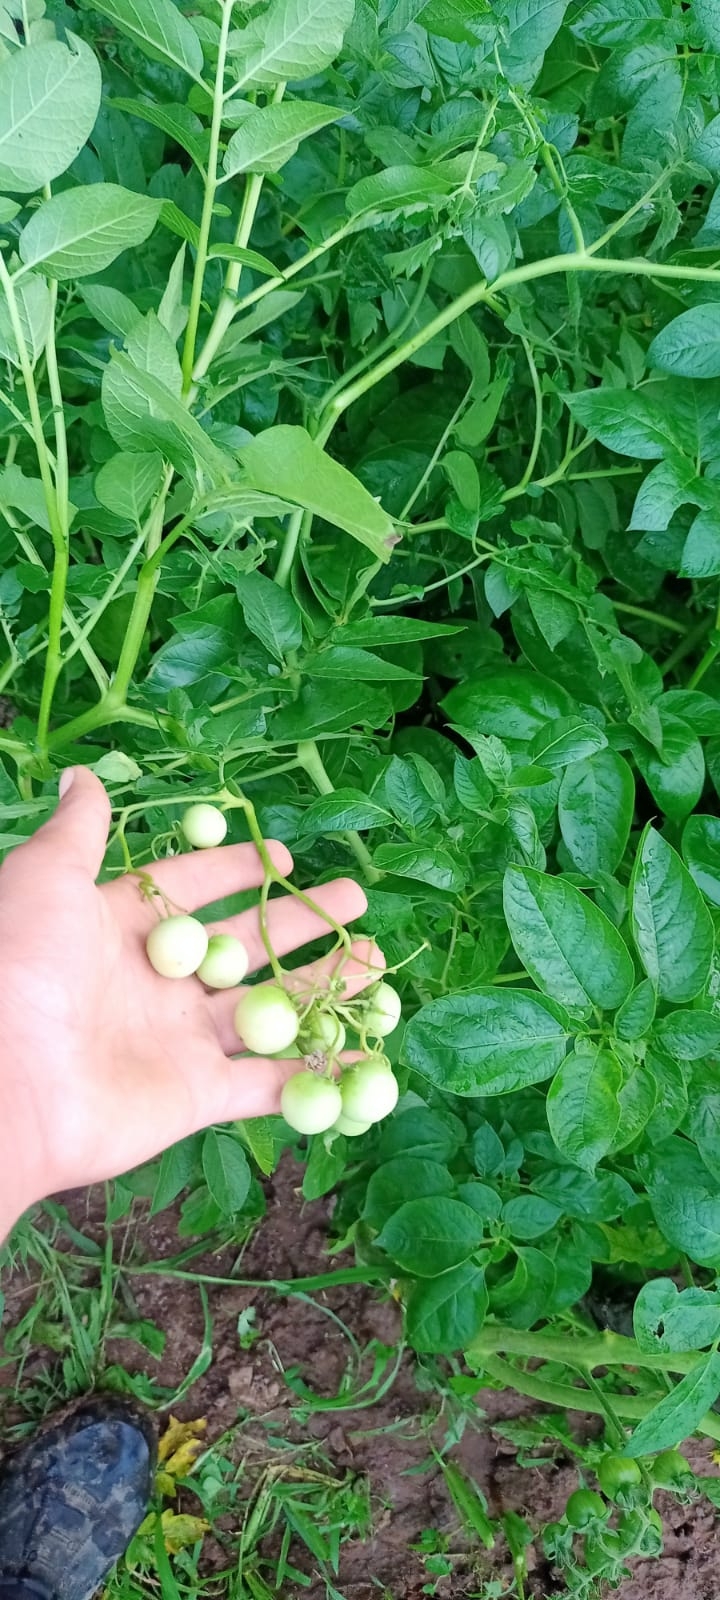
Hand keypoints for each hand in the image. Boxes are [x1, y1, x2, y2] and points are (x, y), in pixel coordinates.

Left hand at [0, 767, 380, 1232]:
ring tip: (377, 961)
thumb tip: (80, 774)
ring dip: (323, 987)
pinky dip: (320, 1074)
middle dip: (300, 922)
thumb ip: (78, 831)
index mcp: (119, 928)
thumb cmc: (20, 967)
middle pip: (244, 945)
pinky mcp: (196, 1095)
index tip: (286, 856)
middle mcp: (154, 983)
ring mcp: (177, 1041)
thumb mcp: (45, 879)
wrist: (6, 1081)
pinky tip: (370, 1058)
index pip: (192, 889)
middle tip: (356, 899)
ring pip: (267, 1008)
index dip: (238, 869)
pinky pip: (270, 1082)